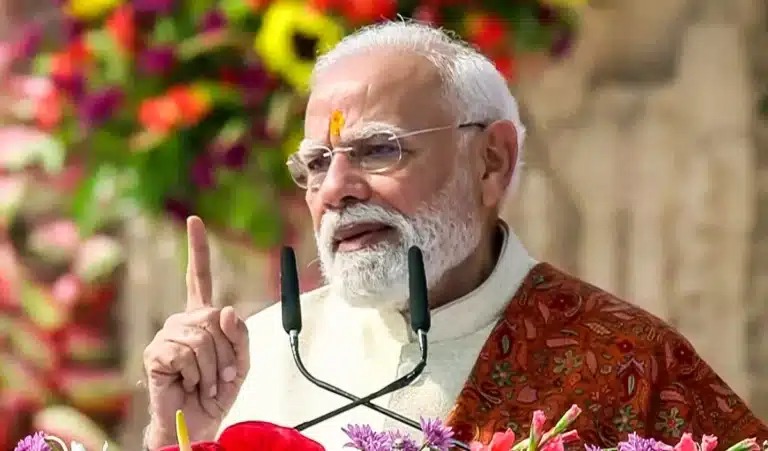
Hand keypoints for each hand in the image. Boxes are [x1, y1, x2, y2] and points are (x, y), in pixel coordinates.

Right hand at [143, 217, 249, 449]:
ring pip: (203, 337)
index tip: (195, 221)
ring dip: (213, 367)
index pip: (200, 278)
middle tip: (219, 375)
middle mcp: (182, 321)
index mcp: (202, 318)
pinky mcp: (156, 353)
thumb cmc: (216, 392)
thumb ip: (240, 335)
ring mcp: (166, 335)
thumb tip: (225, 309)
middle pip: (215, 318)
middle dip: (226, 351)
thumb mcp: (241, 362)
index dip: (198, 250)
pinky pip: (187, 352)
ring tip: (203, 382)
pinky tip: (187, 382)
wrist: (197, 423)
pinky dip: (196, 374)